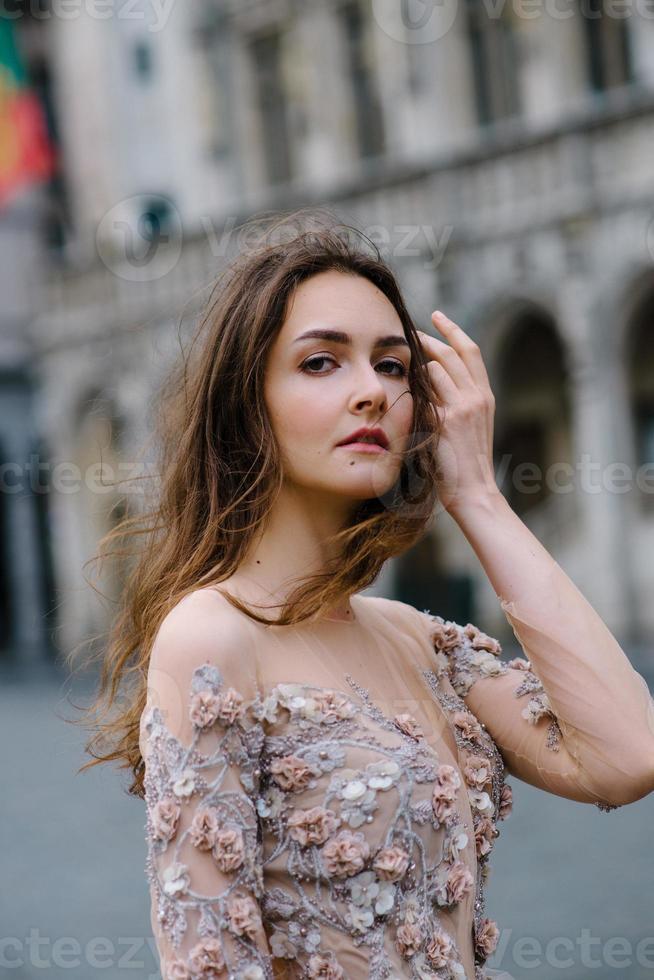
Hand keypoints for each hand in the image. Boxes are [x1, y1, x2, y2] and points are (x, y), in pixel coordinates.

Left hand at [418, 310, 500, 517]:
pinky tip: (402, 386)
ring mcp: (463, 408)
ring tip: (403, 361)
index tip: (437, 317)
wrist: (474, 491)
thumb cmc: (466, 464)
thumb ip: (456, 402)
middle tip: (410, 330)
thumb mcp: (469, 426)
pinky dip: (415, 385)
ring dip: (419, 362)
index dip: (453, 330)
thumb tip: (431, 380)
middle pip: (452, 353)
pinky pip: (427, 391)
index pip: (470, 352)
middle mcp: (477, 397)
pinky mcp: (448, 421)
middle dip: (430, 337)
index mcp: (485, 396)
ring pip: (438, 367)